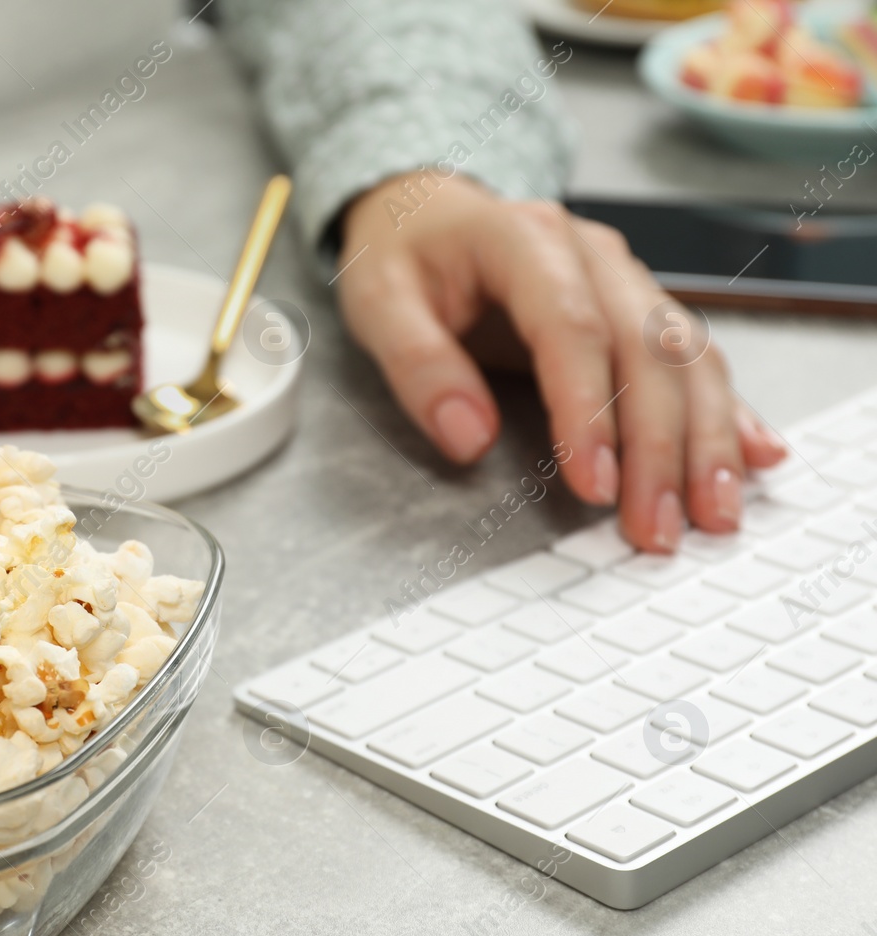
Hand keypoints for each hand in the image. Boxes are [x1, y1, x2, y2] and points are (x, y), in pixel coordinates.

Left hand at [339, 173, 785, 552]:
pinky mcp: (641, 310)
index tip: (593, 483)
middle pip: (646, 350)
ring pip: (686, 358)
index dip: (588, 410)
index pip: (572, 328)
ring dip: (705, 440)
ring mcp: (627, 280)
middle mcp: (594, 255)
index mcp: (526, 239)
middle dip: (658, 447)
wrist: (426, 210)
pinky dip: (728, 412)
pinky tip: (756, 456)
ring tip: (710, 514)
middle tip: (655, 527)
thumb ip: (419, 366)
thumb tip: (468, 438)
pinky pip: (695, 361)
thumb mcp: (378, 303)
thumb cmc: (403, 258)